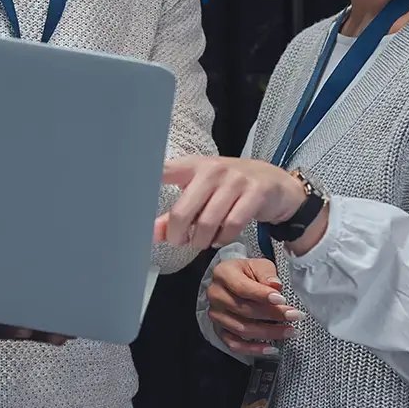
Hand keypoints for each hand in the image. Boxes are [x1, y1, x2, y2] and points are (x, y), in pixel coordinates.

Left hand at [155, 156, 306, 247]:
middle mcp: (213, 170)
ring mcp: (235, 180)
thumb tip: (153, 233)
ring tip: (201, 241)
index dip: (145, 183)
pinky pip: (231, 226)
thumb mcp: (202, 195)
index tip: (132, 201)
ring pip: (207, 222)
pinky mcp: (255, 193)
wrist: (276, 184)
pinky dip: (221, 239)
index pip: (164, 170)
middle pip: (182, 210)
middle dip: (177, 234)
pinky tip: (219, 238)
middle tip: (179, 241)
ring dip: (200, 240)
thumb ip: (176, 214)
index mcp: (193, 166)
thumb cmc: (231, 189)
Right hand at [206, 258, 304, 355]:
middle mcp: (215, 295)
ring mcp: (216, 314)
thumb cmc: (248, 272)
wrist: (234, 280)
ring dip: (268, 333)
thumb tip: (276, 286)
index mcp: (223, 274)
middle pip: (244, 310)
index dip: (262, 295)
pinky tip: (271, 348)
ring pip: (241, 329)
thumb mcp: (259, 265)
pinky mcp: (219, 330)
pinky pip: (234, 344)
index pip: (242, 288)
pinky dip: (253, 349)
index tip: (282, 300)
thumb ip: (267, 274)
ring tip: (290, 331)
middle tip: (294, 316)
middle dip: (272, 314)